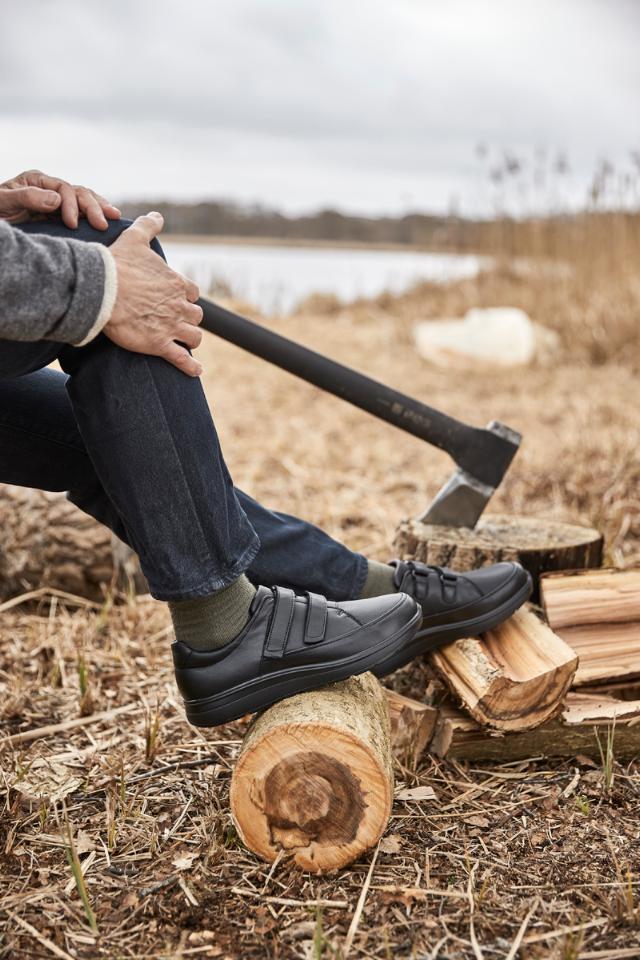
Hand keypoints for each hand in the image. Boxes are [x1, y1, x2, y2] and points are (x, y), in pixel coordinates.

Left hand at [0, 169, 120, 228]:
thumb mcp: (4, 201)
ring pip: (84, 200)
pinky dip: (95, 215)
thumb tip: (57, 199)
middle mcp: (49, 188)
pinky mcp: (58, 216)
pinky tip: (107, 220)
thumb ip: (27, 197)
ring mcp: (56, 202)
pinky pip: (81, 213)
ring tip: (115, 217)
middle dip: (93, 207)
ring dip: (100, 208)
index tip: (72, 224)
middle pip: (78, 192)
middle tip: (103, 224)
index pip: (63, 188)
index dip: (72, 205)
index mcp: (36, 181)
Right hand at [104, 212, 203, 376]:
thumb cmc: (117, 264)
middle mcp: (178, 305)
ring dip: (190, 339)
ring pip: (194, 337)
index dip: (185, 297)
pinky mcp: (159, 344)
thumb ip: (149, 226)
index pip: (191, 292)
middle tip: (176, 321)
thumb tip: (157, 215)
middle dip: (188, 319)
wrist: (100, 289)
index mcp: (176, 283)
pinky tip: (196, 370)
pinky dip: (191, 367)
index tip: (177, 299)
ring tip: (183, 342)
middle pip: (195, 316)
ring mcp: (170, 326)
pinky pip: (182, 359)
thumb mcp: (135, 238)